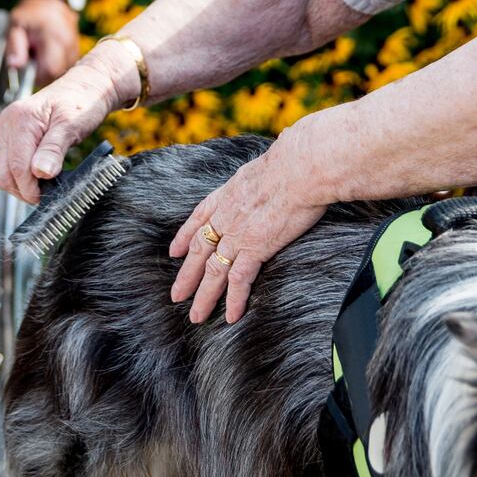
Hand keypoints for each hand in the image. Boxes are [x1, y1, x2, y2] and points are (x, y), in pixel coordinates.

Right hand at [0, 49, 127, 203]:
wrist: (86, 87)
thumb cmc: (82, 102)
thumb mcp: (72, 127)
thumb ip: (54, 150)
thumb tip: (40, 173)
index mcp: (21, 120)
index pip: (16, 167)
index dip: (31, 188)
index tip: (49, 195)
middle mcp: (7, 123)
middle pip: (3, 174)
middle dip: (24, 188)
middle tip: (48, 192)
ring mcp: (5, 129)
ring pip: (2, 172)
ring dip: (22, 183)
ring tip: (46, 182)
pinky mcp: (8, 135)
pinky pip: (7, 163)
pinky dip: (21, 174)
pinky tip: (38, 172)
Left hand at [8, 0, 81, 80]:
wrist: (49, 0)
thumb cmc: (28, 15)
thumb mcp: (14, 26)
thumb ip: (14, 46)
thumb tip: (15, 65)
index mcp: (52, 35)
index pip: (50, 70)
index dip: (37, 76)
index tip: (28, 70)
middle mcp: (68, 41)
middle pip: (58, 72)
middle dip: (44, 73)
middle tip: (33, 60)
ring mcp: (76, 44)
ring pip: (64, 70)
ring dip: (51, 68)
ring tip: (41, 54)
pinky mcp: (78, 47)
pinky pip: (68, 64)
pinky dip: (58, 63)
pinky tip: (49, 53)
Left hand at [168, 134, 327, 324]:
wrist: (300, 167)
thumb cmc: (296, 160)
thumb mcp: (270, 162)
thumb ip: (266, 172)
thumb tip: (279, 164)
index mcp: (229, 192)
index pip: (200, 216)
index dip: (186, 235)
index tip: (175, 250)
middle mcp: (227, 215)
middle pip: (201, 249)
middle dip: (187, 274)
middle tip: (177, 295)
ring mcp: (238, 233)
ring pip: (213, 271)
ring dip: (204, 296)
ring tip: (196, 316)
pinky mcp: (255, 248)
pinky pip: (239, 280)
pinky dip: (234, 300)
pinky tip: (231, 316)